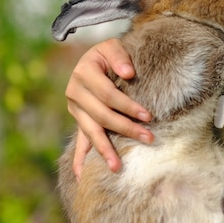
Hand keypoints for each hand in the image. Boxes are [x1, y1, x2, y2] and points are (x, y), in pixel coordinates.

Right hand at [66, 38, 153, 176]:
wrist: (95, 59)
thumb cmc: (108, 54)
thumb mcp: (112, 46)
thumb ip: (119, 56)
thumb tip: (128, 74)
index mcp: (83, 73)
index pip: (108, 95)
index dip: (128, 106)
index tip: (148, 116)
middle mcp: (75, 92)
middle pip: (102, 116)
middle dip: (125, 128)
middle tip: (148, 138)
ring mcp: (75, 109)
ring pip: (90, 132)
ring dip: (104, 150)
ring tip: (117, 168)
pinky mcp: (78, 120)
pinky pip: (78, 142)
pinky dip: (78, 159)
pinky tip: (80, 176)